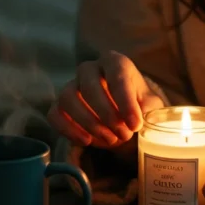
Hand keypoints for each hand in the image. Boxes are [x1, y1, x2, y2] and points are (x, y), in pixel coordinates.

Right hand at [48, 51, 163, 148]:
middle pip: (89, 86)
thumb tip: (143, 117)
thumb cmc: (138, 108)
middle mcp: (90, 69)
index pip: (117, 74)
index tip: (135, 125)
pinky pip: (54, 114)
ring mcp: (71, 86)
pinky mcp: (59, 105)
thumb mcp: (150, 107)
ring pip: (68, 98)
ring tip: (110, 140)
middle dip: (107, 115)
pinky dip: (69, 130)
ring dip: (89, 123)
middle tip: (124, 134)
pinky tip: (87, 141)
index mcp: (115, 63)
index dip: (125, 101)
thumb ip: (149, 110)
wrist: (123, 120)